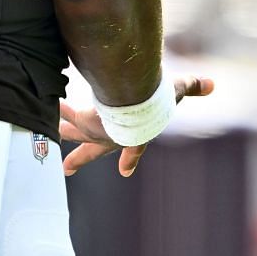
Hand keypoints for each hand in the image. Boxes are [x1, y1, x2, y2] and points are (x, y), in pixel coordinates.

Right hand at [58, 76, 212, 177]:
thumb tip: (213, 84)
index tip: (125, 171)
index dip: (130, 158)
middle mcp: (113, 137)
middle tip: (66, 166)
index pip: (133, 149)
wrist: (135, 101)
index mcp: (136, 136)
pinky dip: (56, 110)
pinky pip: (66, 114)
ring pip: (74, 133)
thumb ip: (192, 85)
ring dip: (61, 133)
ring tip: (48, 132)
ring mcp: (96, 131)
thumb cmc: (158, 100)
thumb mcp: (177, 89)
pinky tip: (43, 105)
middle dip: (80, 159)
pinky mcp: (84, 120)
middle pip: (93, 151)